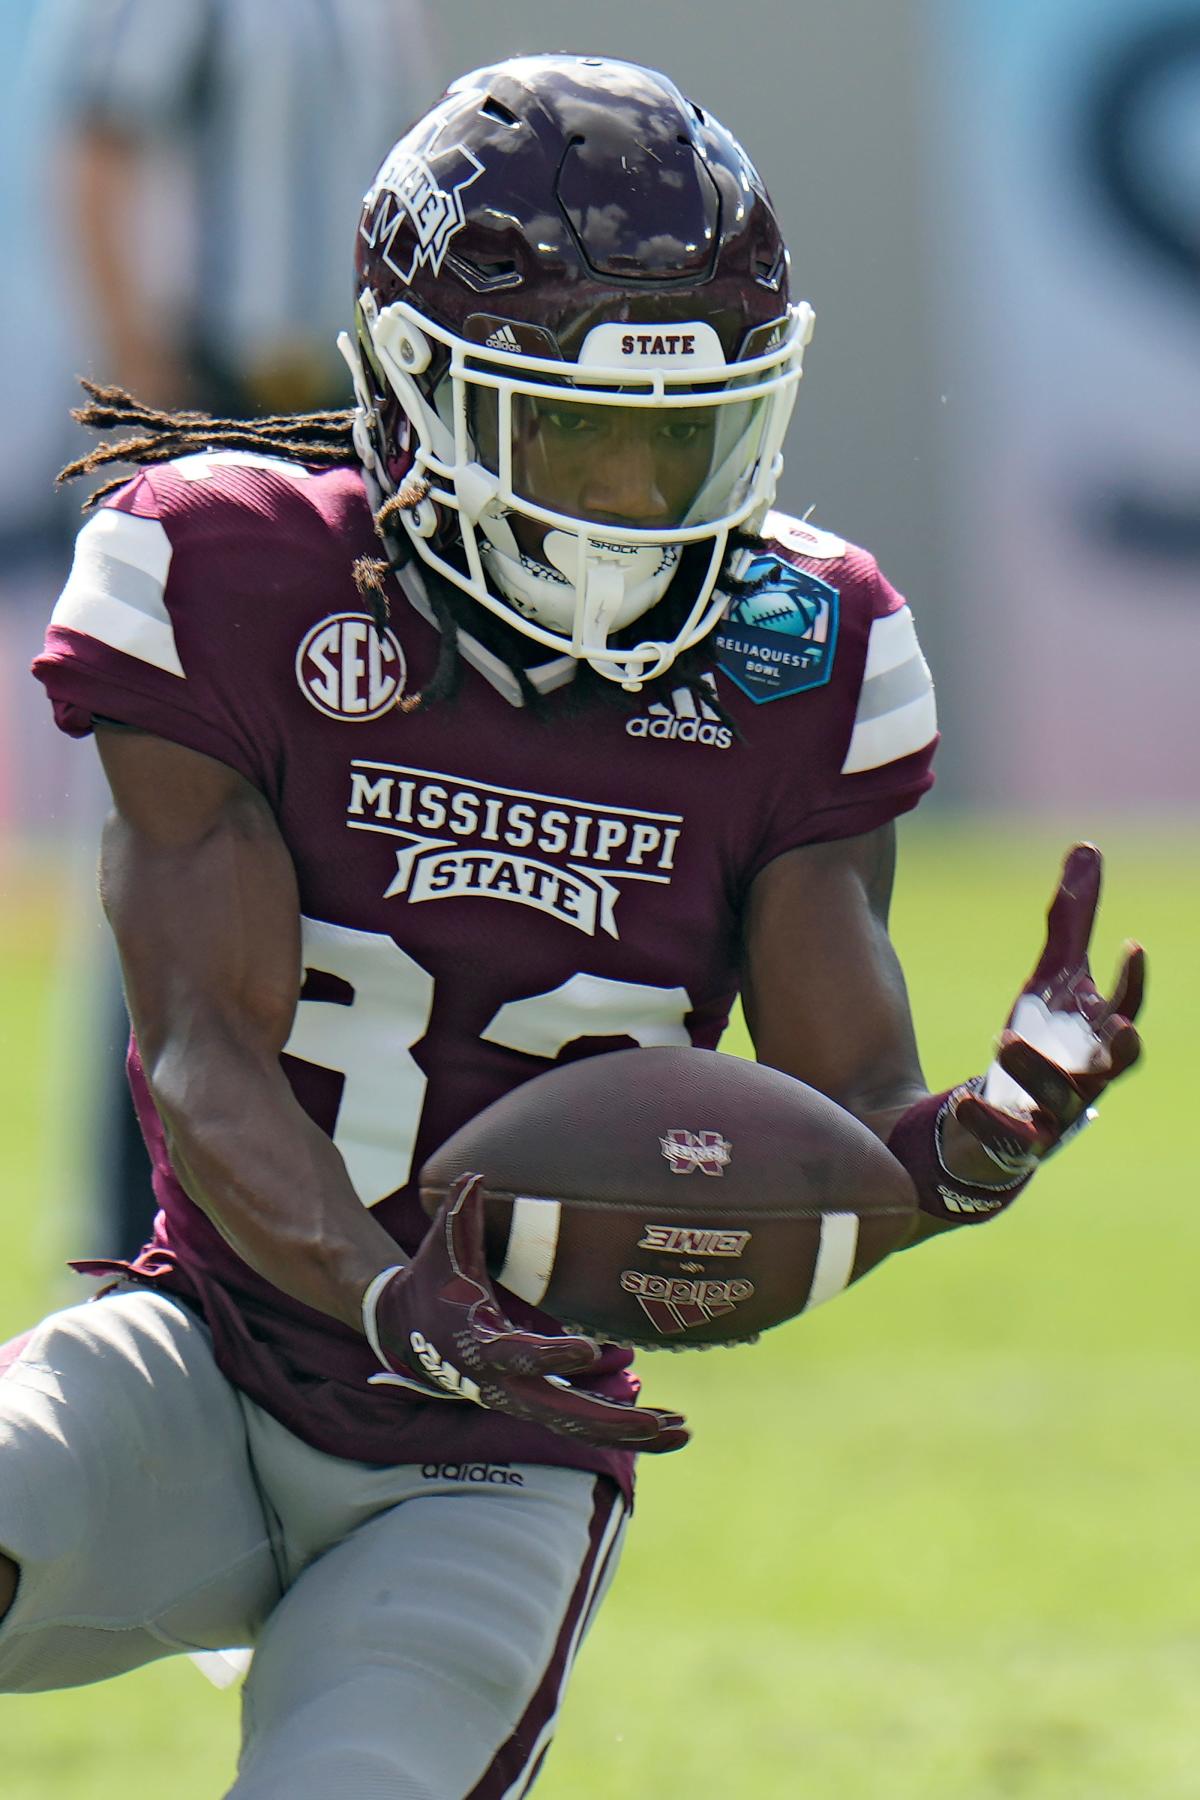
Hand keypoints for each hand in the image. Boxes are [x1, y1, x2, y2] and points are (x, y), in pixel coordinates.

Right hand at [363, 1173, 689, 1453]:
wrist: (411, 1334)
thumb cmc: (433, 1283)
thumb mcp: (442, 1251)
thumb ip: (460, 1218)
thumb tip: (473, 1175)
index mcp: (484, 1346)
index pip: (521, 1357)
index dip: (554, 1354)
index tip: (590, 1348)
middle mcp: (507, 1385)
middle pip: (564, 1412)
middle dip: (611, 1419)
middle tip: (657, 1420)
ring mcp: (525, 1400)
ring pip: (582, 1427)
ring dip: (632, 1432)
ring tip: (683, 1432)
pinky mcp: (539, 1402)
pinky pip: (585, 1422)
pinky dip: (625, 1428)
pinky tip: (668, 1428)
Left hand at [948, 843, 1143, 1178]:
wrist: (992, 1124)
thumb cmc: (1037, 1043)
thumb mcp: (1048, 980)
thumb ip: (1071, 921)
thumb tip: (1088, 847)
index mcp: (1095, 1040)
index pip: (1124, 1011)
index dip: (1132, 983)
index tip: (1131, 945)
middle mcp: (1083, 1081)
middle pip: (1109, 1068)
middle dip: (1119, 1049)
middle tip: (1120, 1028)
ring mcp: (1049, 1119)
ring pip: (1057, 1102)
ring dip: (1036, 1072)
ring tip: (1004, 1038)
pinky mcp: (1010, 1147)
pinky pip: (1005, 1139)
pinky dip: (988, 1121)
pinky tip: (966, 1099)